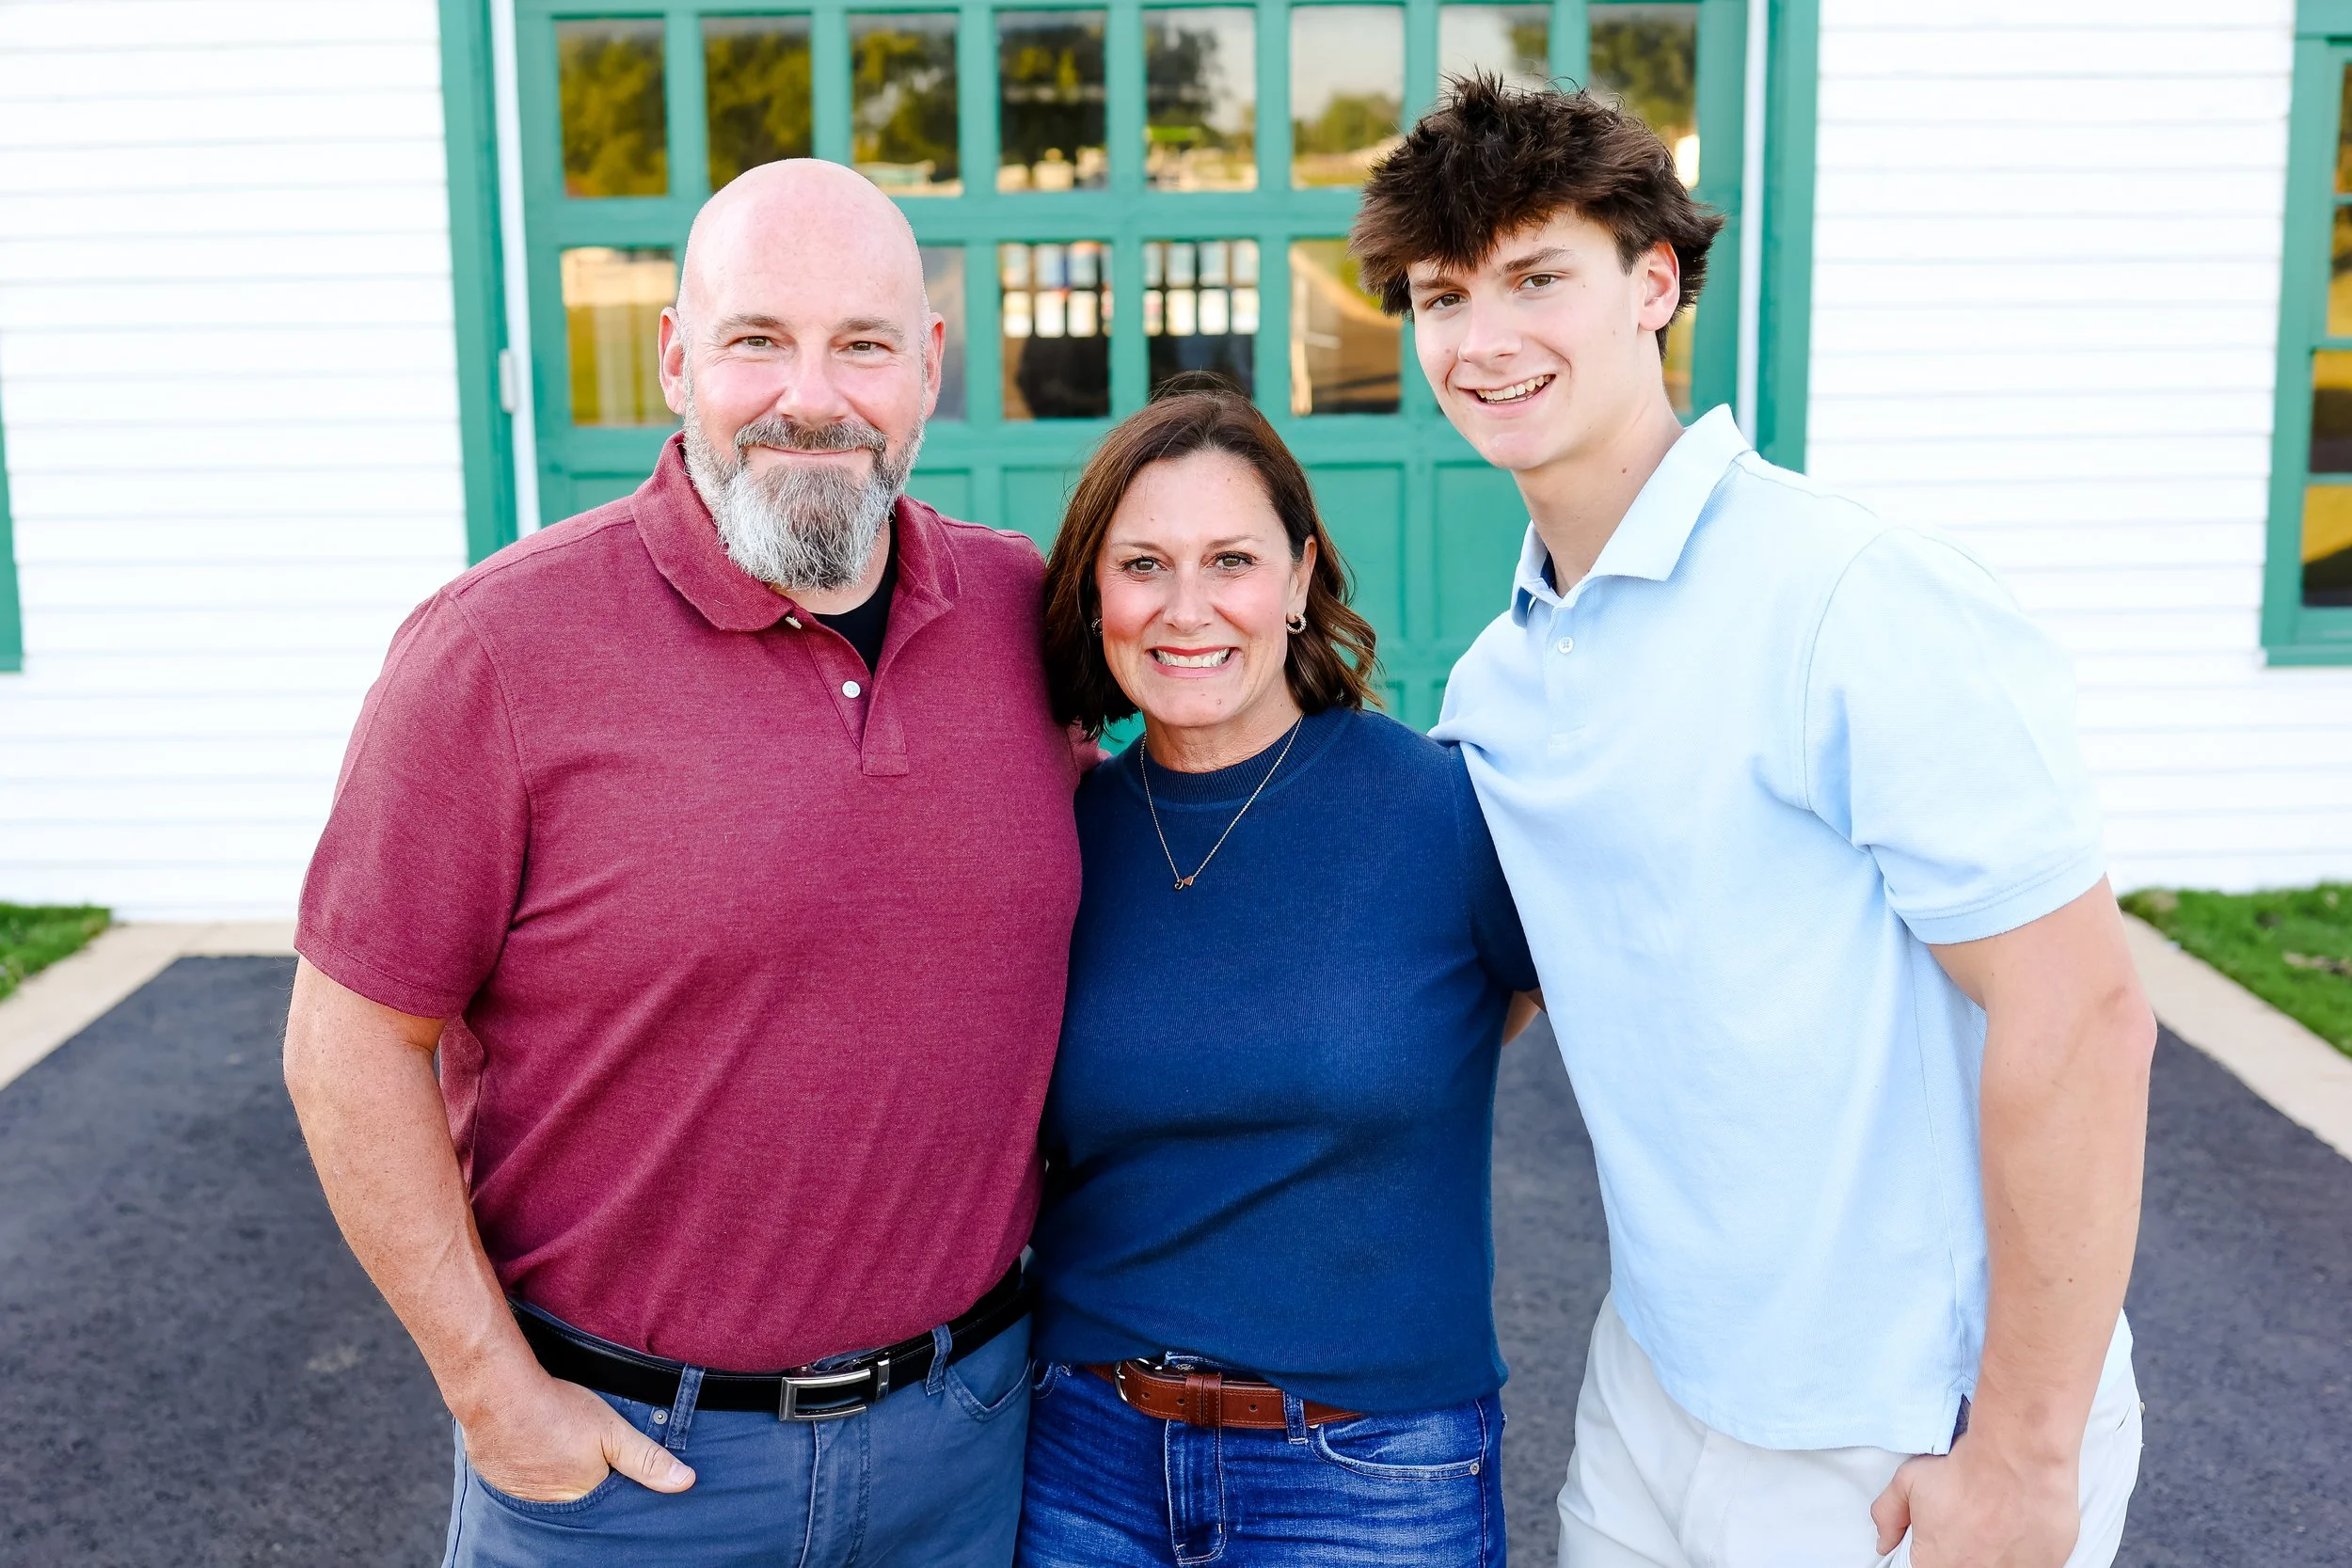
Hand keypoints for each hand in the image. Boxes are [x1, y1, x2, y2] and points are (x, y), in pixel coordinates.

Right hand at [461, 1368, 695, 1503]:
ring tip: (559, 1450)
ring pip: (549, 1493)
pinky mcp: (499, 1482)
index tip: (613, 1469)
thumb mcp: (614, 1431)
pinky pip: (522, 1484)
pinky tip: (536, 1450)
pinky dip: (531, 1471)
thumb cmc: (558, 1411)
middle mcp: (551, 1507)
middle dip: (586, 1484)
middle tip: (581, 1455)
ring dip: (556, 1479)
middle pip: (578, 1500)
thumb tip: (685, 1482)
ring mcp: (522, 1497)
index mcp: (583, 1499)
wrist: (497, 1396)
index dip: (614, 1486)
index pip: (607, 1505)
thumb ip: (648, 1459)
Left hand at [1871, 1437, 2075, 1567]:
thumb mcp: (1907, 1483)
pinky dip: (2025, 1547)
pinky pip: (2031, 1561)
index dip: (1937, 1549)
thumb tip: (1884, 1541)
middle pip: (1965, 1564)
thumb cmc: (1967, 1470)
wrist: (2016, 1459)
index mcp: (1937, 1564)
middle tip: (1973, 1521)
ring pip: (2000, 1564)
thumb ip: (1888, 1516)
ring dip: (1996, 1549)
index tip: (1947, 1535)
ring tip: (1998, 1520)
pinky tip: (2020, 1522)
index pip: (1929, 1565)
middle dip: (1966, 1548)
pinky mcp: (2048, 1565)